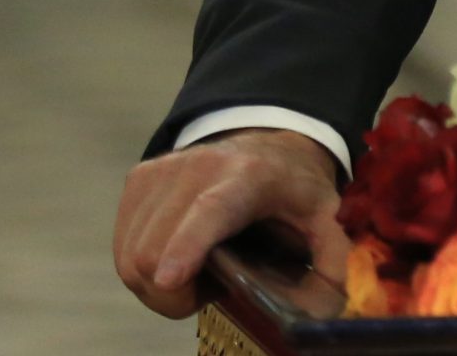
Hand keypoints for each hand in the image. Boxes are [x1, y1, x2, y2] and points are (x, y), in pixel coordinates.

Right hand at [113, 128, 346, 317]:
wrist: (268, 141)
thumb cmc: (295, 190)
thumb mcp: (328, 218)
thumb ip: (334, 262)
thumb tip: (326, 314)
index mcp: (251, 177)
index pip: (210, 214)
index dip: (187, 248)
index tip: (169, 280)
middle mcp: (199, 166)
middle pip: (156, 252)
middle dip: (174, 297)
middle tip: (211, 290)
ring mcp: (162, 170)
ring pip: (132, 257)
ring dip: (158, 285)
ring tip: (198, 272)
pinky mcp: (138, 179)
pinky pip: (122, 247)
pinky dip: (142, 269)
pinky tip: (176, 256)